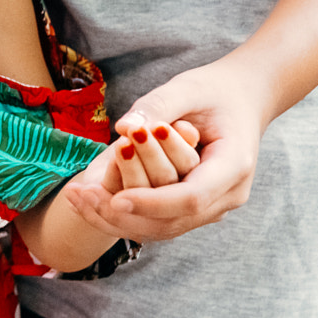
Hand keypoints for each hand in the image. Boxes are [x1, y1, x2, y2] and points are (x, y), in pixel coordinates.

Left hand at [60, 58, 271, 241]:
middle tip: (81, 196)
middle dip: (125, 214)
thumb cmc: (214, 91)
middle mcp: (228, 194)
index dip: (152, 202)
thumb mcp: (189, 88)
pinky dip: (123, 216)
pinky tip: (88, 200)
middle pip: (173, 222)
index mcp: (234, 165)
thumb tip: (123, 127)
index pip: (191, 197)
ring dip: (116, 220)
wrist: (241, 100)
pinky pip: (158, 222)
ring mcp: (213, 206)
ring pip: (162, 229)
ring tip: (76, 197)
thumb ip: (158, 105)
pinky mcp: (195, 209)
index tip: (115, 199)